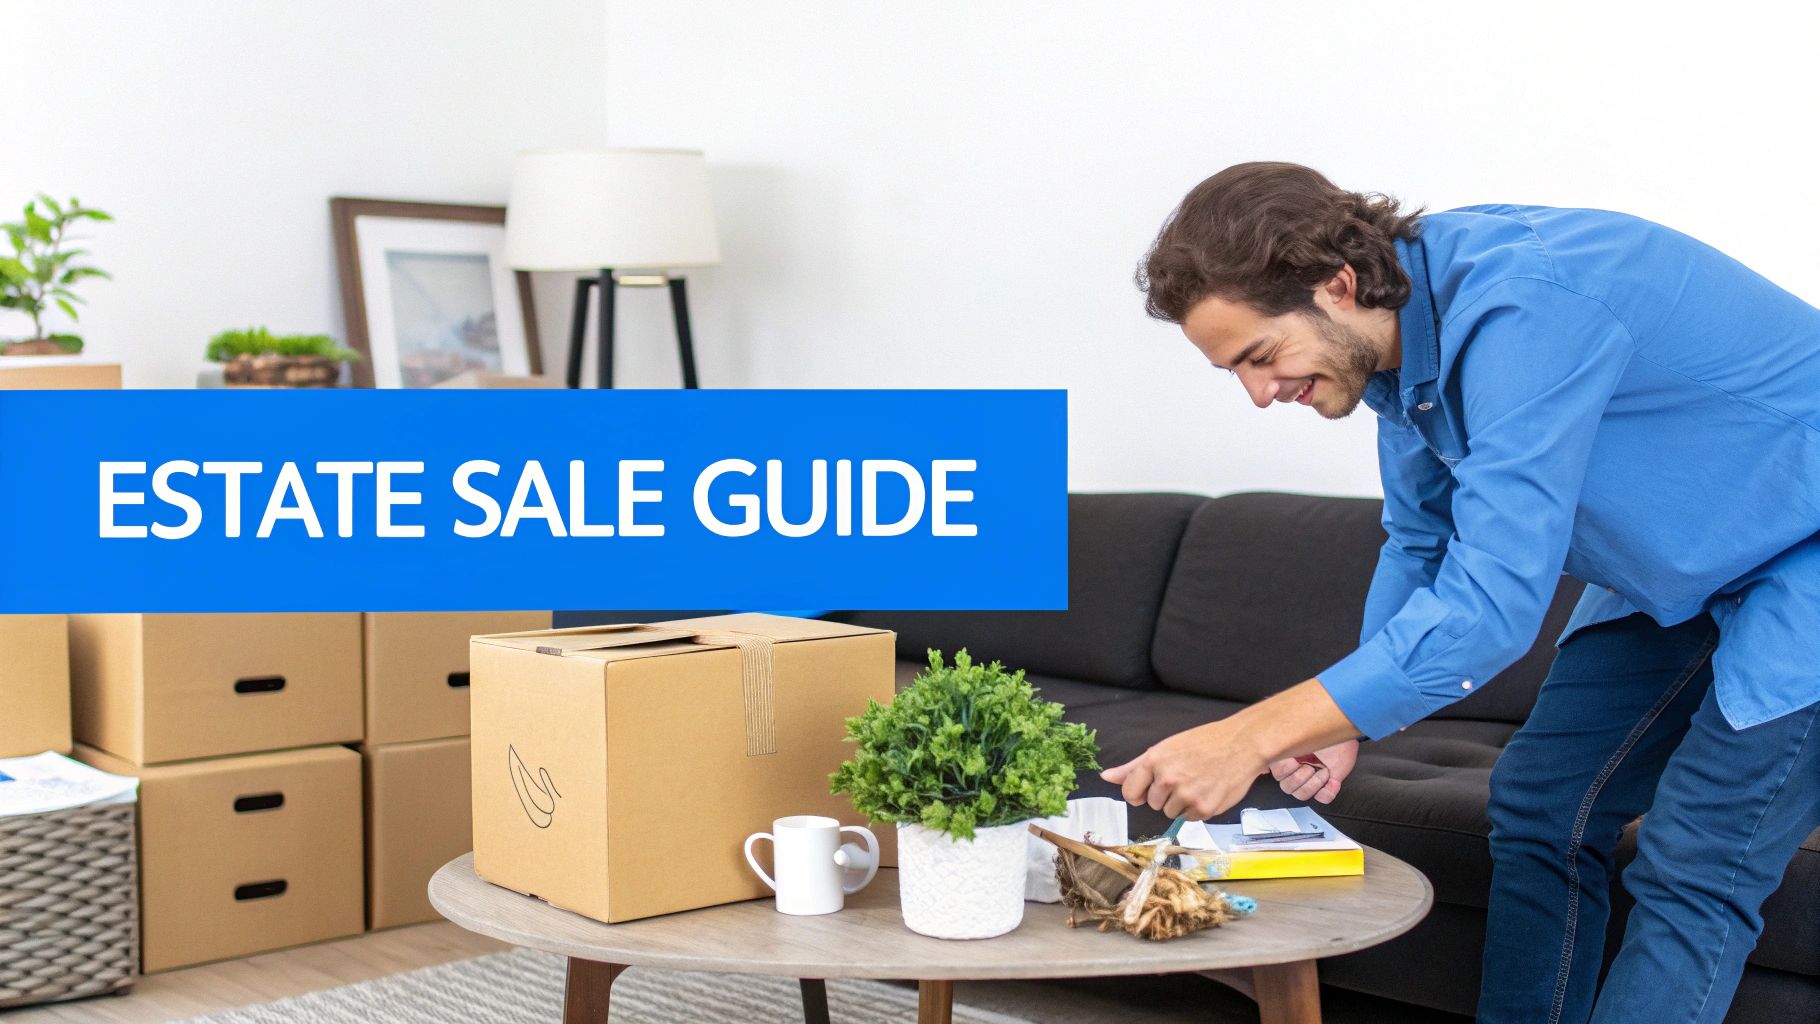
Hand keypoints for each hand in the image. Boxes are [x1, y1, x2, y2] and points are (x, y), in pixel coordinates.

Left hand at [1098, 719, 1267, 820]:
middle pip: (1152, 804)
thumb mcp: (1165, 748)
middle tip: (1184, 777)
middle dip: (1164, 794)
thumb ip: (1133, 767)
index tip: (1149, 789)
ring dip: (1181, 803)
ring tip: (1197, 783)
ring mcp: (1186, 796)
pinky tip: (1207, 791)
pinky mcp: (1204, 809)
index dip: (1140, 792)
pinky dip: (1197, 809)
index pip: (1130, 792)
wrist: (1242, 744)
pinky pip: (1190, 818)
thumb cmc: (1204, 742)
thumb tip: (1106, 777)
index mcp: (1154, 761)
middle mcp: (1168, 779)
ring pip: (1170, 813)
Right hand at [1268, 739, 1357, 803]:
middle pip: (1287, 787)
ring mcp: (1311, 779)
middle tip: (1310, 765)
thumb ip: (1281, 744)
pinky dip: (1327, 791)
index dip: (1285, 770)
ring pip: (1301, 795)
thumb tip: (1267, 763)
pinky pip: (1322, 798)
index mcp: (1287, 758)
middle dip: (1299, 778)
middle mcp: (1297, 770)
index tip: (1294, 760)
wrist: (1345, 732)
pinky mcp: (1327, 785)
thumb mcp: (1300, 733)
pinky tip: (1331, 780)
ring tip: (1322, 770)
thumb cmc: (1324, 730)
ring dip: (1313, 784)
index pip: (1277, 775)